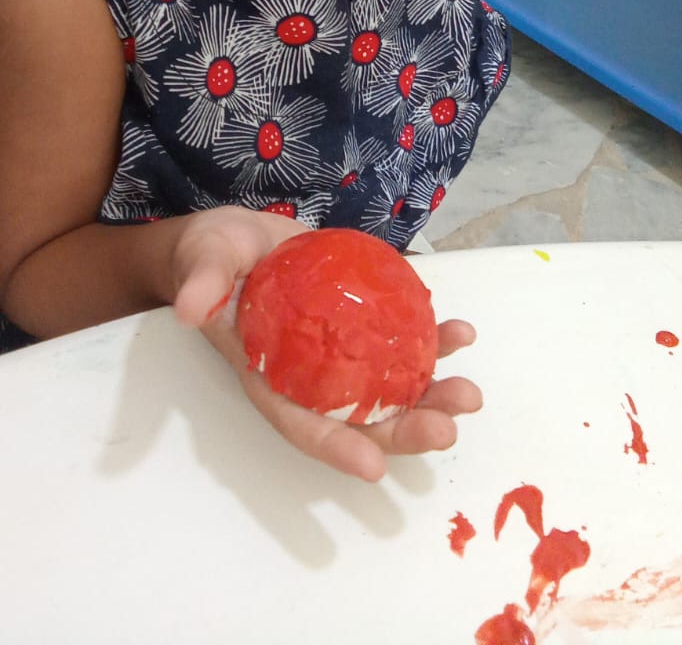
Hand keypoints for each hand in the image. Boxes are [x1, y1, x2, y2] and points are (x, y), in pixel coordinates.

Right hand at [173, 208, 481, 481]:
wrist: (235, 235)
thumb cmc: (212, 255)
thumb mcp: (202, 261)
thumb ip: (201, 283)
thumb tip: (193, 309)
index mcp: (267, 374)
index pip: (299, 421)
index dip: (334, 447)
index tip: (372, 466)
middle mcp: (308, 374)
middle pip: (359, 416)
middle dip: (404, 429)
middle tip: (446, 428)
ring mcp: (338, 350)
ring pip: (389, 385)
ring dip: (432, 394)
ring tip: (469, 394)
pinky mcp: (359, 319)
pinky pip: (400, 339)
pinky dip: (433, 341)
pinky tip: (461, 335)